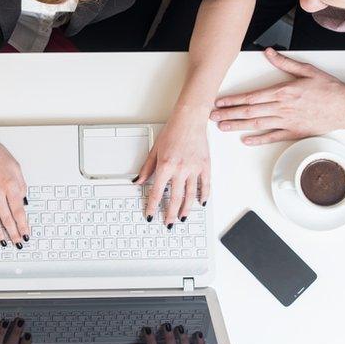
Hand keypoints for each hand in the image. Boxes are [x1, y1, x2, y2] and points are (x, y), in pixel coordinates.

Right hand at [0, 128, 28, 246]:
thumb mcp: (16, 167)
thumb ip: (21, 186)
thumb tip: (23, 201)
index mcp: (11, 185)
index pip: (19, 212)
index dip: (23, 226)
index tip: (26, 234)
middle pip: (7, 219)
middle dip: (13, 234)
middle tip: (17, 243)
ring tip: (2, 241)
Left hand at [136, 108, 209, 226]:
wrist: (189, 120)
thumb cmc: (172, 132)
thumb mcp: (154, 150)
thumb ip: (147, 168)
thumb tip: (138, 181)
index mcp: (165, 165)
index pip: (157, 192)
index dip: (153, 206)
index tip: (150, 216)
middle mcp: (180, 169)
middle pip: (175, 198)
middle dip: (171, 214)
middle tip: (169, 223)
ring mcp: (194, 168)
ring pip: (190, 195)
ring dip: (186, 209)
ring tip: (183, 218)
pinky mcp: (205, 166)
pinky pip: (205, 185)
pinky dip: (203, 195)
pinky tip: (200, 203)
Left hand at [211, 48, 344, 144]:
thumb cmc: (329, 89)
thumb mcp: (307, 70)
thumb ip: (285, 63)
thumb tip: (269, 53)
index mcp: (283, 92)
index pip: (251, 97)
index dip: (233, 100)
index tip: (219, 101)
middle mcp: (282, 108)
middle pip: (250, 112)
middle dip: (229, 113)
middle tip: (212, 116)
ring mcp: (287, 121)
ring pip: (257, 124)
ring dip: (238, 126)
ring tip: (222, 127)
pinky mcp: (294, 132)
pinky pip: (273, 137)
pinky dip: (259, 140)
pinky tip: (245, 140)